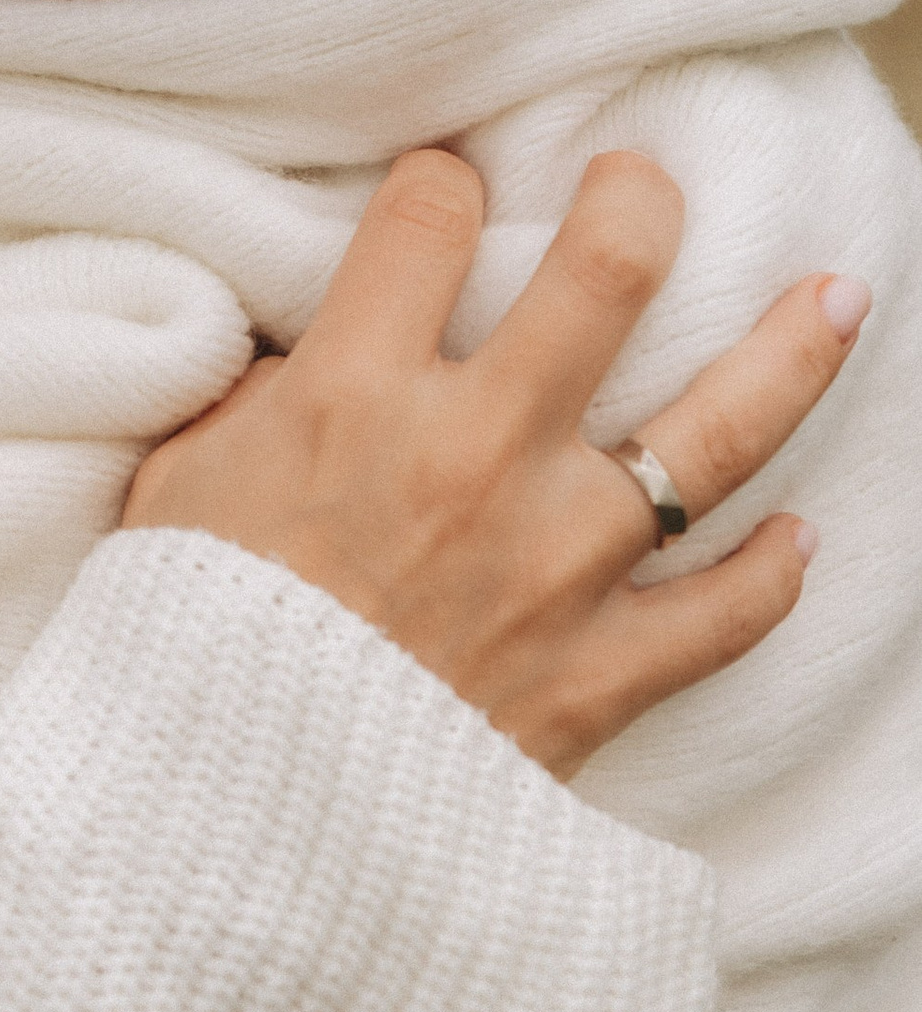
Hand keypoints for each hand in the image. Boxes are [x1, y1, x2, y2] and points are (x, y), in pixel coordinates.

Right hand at [123, 149, 867, 779]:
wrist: (224, 828)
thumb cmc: (178, 652)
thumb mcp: (172, 492)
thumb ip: (248, 405)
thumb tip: (297, 362)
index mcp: (351, 396)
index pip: (428, 220)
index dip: (437, 186)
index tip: (441, 194)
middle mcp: (475, 456)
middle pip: (608, 274)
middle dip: (640, 201)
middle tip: (644, 183)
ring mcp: (555, 565)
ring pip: (718, 431)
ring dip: (794, 351)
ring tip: (840, 296)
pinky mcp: (598, 675)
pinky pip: (724, 615)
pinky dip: (771, 577)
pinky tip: (797, 538)